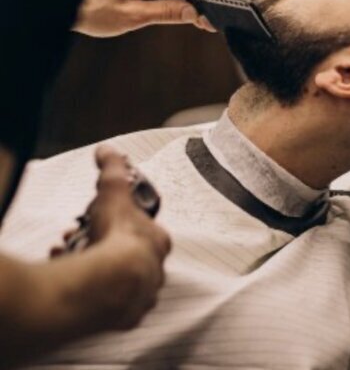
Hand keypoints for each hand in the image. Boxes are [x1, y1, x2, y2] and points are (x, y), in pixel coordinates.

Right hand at [53, 146, 171, 330]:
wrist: (108, 283)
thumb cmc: (116, 237)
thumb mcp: (113, 191)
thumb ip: (112, 169)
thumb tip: (107, 150)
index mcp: (159, 242)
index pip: (146, 230)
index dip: (122, 223)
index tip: (103, 222)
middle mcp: (156, 270)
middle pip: (130, 256)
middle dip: (105, 247)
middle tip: (82, 240)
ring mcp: (142, 296)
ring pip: (119, 280)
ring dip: (98, 269)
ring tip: (73, 258)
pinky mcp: (126, 316)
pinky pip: (109, 304)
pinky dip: (93, 293)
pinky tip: (76, 281)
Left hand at [74, 0, 215, 36]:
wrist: (59, 3)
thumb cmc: (88, 8)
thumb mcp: (130, 16)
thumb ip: (164, 14)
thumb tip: (192, 14)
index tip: (210, 14)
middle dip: (193, 0)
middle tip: (206, 23)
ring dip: (181, 2)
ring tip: (197, 21)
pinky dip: (168, 0)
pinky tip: (178, 13)